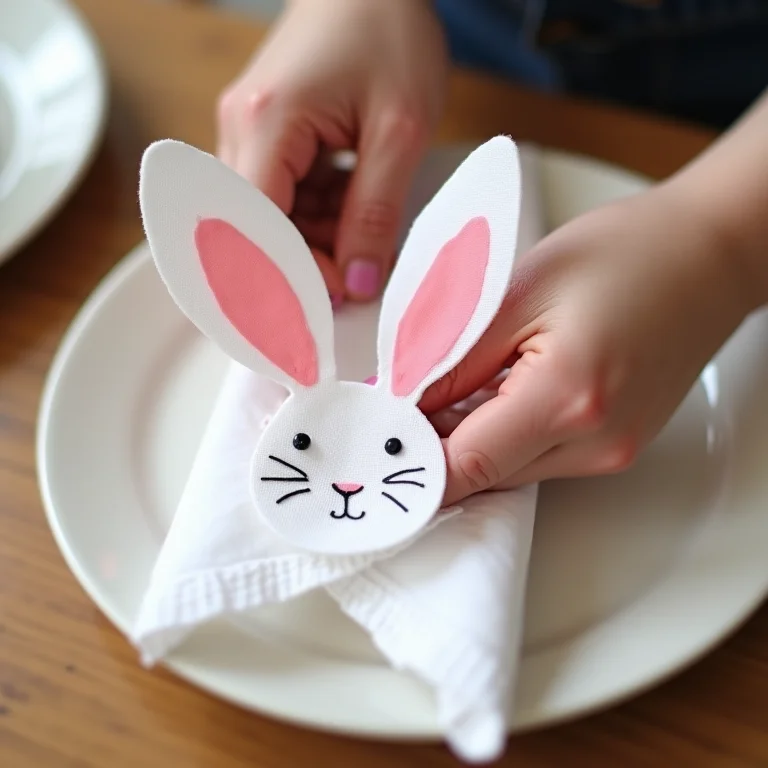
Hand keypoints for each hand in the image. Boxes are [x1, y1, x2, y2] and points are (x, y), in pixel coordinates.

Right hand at [216, 0, 446, 301]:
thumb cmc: (389, 32)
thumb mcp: (399, 130)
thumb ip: (375, 213)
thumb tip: (358, 283)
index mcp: (266, 124)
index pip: (254, 231)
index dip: (284, 281)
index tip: (325, 313)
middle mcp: (240, 129)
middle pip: (255, 231)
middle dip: (302, 264)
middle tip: (356, 284)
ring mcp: (248, 129)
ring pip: (269, 218)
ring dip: (315, 241)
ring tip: (368, 237)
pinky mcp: (265, 131)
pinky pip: (281, 195)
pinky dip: (317, 215)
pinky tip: (354, 209)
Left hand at [421, 182, 755, 503]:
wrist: (707, 255)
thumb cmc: (624, 254)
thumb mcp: (518, 291)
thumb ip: (452, 356)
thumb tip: (400, 401)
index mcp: (567, 399)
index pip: (463, 467)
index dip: (409, 462)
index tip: (372, 443)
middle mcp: (595, 443)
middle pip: (482, 475)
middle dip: (431, 446)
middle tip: (398, 404)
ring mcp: (611, 452)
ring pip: (507, 471)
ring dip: (467, 440)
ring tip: (450, 387)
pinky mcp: (616, 446)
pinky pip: (538, 457)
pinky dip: (503, 435)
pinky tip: (493, 393)